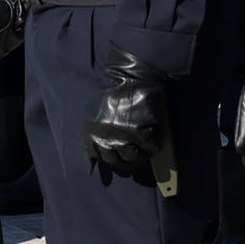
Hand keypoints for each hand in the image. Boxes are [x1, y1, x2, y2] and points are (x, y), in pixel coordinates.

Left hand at [83, 49, 175, 186]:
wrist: (131, 76)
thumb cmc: (112, 90)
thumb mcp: (93, 112)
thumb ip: (91, 135)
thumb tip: (91, 166)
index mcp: (90, 132)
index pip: (94, 156)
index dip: (102, 162)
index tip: (113, 164)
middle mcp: (104, 138)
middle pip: (115, 161)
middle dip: (124, 162)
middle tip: (133, 158)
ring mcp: (123, 137)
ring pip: (132, 158)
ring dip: (140, 158)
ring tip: (144, 153)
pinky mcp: (141, 134)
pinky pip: (150, 149)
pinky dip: (153, 147)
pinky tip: (154, 141)